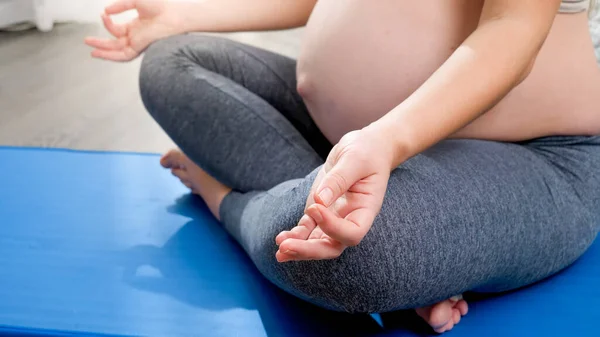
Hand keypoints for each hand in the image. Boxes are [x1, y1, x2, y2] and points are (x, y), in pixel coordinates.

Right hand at [84, 0, 180, 61]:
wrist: (174, 14)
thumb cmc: (161, 6)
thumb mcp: (135, 1)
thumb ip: (120, 5)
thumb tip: (106, 11)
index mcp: (136, 27)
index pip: (117, 29)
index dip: (108, 22)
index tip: (103, 14)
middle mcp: (136, 37)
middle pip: (114, 43)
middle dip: (100, 43)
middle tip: (86, 41)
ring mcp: (138, 43)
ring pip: (117, 52)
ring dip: (103, 51)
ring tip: (90, 50)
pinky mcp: (139, 48)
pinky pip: (123, 55)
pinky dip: (110, 55)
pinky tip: (99, 52)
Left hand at [275, 127, 394, 261]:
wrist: (365, 148)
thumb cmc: (366, 152)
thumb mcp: (355, 159)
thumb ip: (339, 179)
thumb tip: (319, 200)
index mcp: (366, 209)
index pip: (352, 232)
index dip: (332, 227)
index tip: (315, 207)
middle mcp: (350, 219)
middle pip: (333, 246)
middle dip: (310, 250)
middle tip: (286, 247)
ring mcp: (334, 217)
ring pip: (318, 242)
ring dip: (299, 248)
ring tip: (280, 250)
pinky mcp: (319, 212)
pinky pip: (307, 229)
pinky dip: (295, 235)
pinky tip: (280, 238)